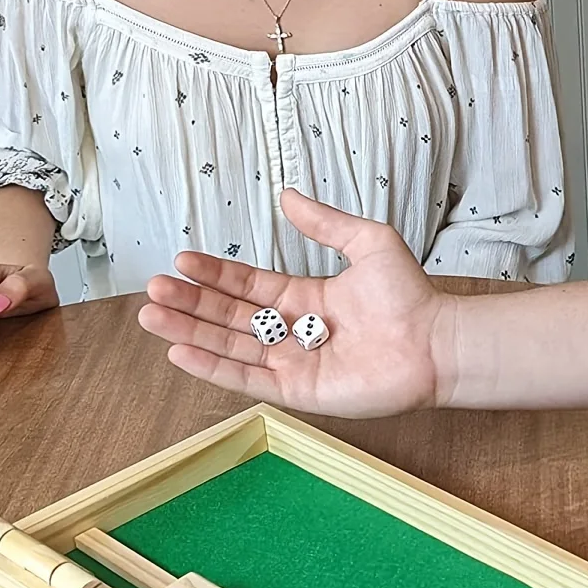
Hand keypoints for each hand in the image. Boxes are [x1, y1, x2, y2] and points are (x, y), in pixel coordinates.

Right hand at [137, 188, 443, 417]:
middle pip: (229, 318)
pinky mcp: (298, 391)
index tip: (181, 261)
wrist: (436, 341)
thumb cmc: (410, 296)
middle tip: (152, 288)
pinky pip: (247, 379)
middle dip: (190, 304)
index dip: (214, 275)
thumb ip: (325, 223)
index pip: (247, 287)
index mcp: (306, 299)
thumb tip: (287, 195)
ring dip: (189, 332)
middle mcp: (294, 332)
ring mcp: (294, 363)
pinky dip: (212, 367)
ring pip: (229, 347)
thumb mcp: (367, 243)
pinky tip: (180, 352)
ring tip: (151, 315)